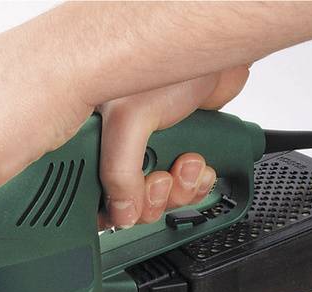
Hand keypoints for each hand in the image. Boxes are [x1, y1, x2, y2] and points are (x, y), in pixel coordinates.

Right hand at [97, 66, 249, 228]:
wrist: (220, 57)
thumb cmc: (173, 67)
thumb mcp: (130, 119)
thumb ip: (119, 171)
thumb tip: (120, 214)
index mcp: (94, 139)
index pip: (92, 194)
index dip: (111, 210)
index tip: (128, 209)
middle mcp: (118, 149)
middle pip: (130, 204)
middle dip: (154, 199)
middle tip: (162, 179)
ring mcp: (149, 152)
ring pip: (160, 200)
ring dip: (180, 191)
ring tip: (187, 162)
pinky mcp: (177, 154)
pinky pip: (183, 190)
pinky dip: (196, 184)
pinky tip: (199, 162)